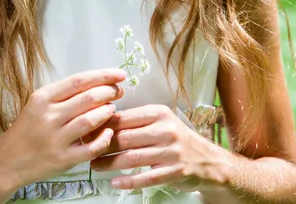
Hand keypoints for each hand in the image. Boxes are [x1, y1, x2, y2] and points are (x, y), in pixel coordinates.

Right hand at [0, 68, 125, 189]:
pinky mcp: (62, 159)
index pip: (79, 80)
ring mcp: (56, 138)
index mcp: (43, 98)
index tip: (118, 74)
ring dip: (107, 112)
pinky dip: (104, 139)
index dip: (103, 75)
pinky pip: (91, 148)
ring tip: (112, 108)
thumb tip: (96, 84)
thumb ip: (63, 94)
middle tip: (118, 91)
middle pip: (88, 98)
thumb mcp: (38, 103)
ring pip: (91, 120)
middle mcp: (49, 116)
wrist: (7, 161)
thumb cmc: (27, 129)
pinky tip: (108, 132)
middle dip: (109, 92)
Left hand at [88, 104, 229, 191]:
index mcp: (158, 113)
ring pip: (132, 158)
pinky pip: (146, 177)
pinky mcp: (174, 171)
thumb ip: (137, 121)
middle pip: (126, 138)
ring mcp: (170, 151)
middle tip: (87, 150)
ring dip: (110, 164)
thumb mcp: (160, 122)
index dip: (103, 125)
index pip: (124, 117)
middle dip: (103, 146)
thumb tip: (104, 121)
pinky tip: (115, 182)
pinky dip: (128, 181)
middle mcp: (165, 130)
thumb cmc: (177, 138)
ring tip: (95, 166)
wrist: (208, 160)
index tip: (88, 130)